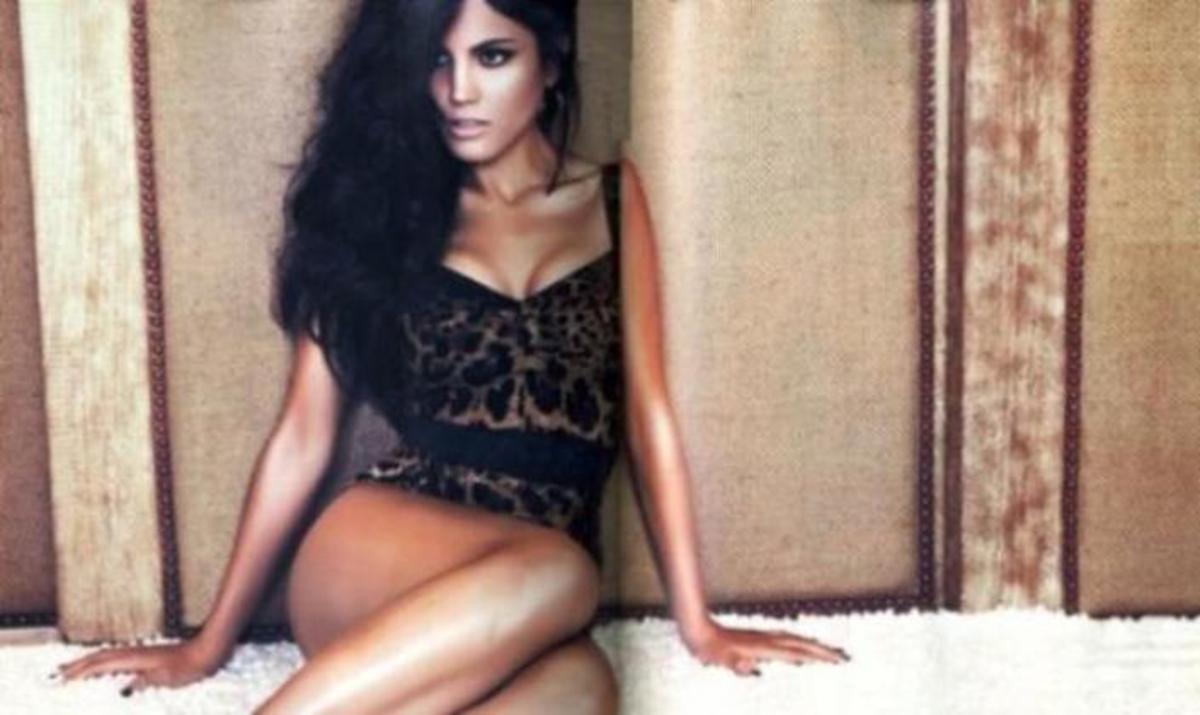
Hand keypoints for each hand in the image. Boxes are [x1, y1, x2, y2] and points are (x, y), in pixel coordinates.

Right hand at [52, 637, 229, 695]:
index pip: (101, 665)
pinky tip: (104, 667)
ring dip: (88, 662)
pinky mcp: (148, 656)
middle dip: (76, 666)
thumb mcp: (168, 677)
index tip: (60, 679)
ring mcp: (141, 653)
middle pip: (99, 657)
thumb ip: (145, 682)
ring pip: (107, 656)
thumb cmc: (190, 666)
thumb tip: (122, 690)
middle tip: (54, 674)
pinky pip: (117, 658)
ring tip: (71, 668)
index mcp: (135, 659)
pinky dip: (103, 662)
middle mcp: (134, 653)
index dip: (80, 672)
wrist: (209, 650)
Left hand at [681, 618, 850, 676]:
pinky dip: (800, 644)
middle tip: (845, 657)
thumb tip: (749, 665)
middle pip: (802, 644)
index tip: (837, 661)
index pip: (797, 653)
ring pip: (795, 640)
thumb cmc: (709, 649)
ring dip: (814, 645)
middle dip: (824, 651)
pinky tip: (800, 649)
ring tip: (831, 652)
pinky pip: (786, 641)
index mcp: (763, 647)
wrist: (698, 632)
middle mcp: (767, 639)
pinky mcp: (758, 638)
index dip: (817, 657)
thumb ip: (735, 663)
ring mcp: (763, 637)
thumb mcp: (720, 659)